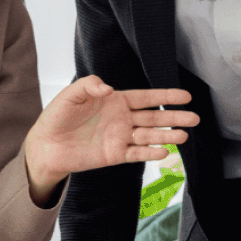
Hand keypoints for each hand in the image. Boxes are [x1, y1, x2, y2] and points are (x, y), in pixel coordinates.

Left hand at [22, 76, 198, 204]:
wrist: (45, 145)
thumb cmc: (57, 116)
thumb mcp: (71, 94)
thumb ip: (90, 85)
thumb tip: (109, 88)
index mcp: (115, 101)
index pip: (146, 98)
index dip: (166, 97)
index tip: (186, 96)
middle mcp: (122, 119)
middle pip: (153, 118)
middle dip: (174, 117)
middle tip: (195, 118)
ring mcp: (120, 137)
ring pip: (149, 136)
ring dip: (166, 136)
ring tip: (184, 136)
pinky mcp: (114, 155)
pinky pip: (136, 154)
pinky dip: (149, 153)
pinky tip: (163, 151)